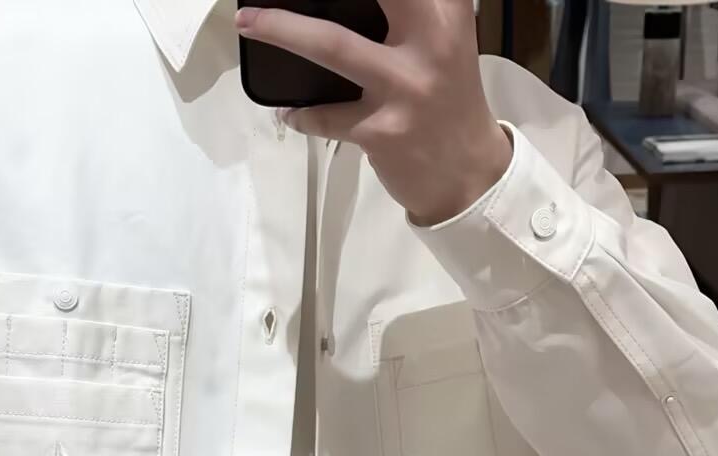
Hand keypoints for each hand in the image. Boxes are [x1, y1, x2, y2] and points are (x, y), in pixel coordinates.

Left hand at [235, 0, 511, 225]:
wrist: (469, 177)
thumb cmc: (449, 102)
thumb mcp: (444, 43)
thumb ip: (411, 15)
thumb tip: (349, 3)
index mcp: (446, 13)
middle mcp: (430, 42)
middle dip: (306, 2)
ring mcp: (403, 89)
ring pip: (332, 46)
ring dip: (282, 30)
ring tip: (248, 22)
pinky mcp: (381, 132)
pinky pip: (325, 116)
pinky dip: (301, 113)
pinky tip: (289, 111)